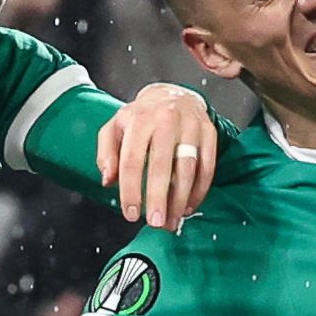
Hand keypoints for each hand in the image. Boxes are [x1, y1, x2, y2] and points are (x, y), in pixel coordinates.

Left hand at [99, 83, 217, 228]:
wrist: (173, 94)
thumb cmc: (142, 117)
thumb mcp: (115, 127)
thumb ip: (106, 153)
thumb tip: (108, 180)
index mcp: (139, 120)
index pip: (132, 160)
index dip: (131, 190)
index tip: (131, 213)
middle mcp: (166, 120)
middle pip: (162, 165)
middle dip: (158, 198)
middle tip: (156, 222)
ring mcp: (191, 126)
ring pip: (187, 168)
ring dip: (180, 199)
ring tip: (172, 220)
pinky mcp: (209, 133)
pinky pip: (207, 166)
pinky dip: (199, 190)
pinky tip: (188, 206)